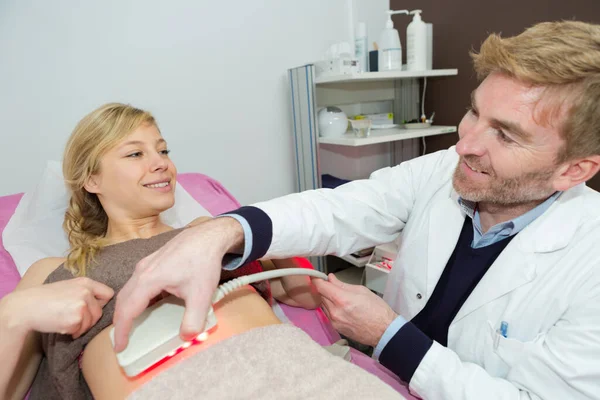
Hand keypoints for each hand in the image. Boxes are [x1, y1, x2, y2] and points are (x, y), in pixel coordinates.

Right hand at [9, 277, 113, 338]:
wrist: (26, 307)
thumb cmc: (45, 298)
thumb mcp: (68, 287)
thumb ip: (85, 292)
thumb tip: (104, 302)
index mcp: (86, 282)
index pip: (108, 293)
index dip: (102, 303)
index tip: (92, 309)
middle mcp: (86, 292)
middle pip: (100, 312)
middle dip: (89, 319)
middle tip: (74, 319)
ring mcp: (82, 305)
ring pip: (91, 323)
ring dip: (80, 327)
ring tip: (65, 321)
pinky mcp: (76, 319)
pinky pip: (80, 330)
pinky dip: (72, 332)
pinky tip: (60, 325)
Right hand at [112, 217, 243, 351]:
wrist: (208, 236)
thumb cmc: (203, 261)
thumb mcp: (201, 295)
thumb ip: (194, 319)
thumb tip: (186, 337)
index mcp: (148, 280)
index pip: (127, 310)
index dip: (121, 331)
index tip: (119, 346)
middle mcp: (142, 270)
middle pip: (123, 299)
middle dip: (120, 321)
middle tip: (122, 339)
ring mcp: (146, 263)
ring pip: (129, 289)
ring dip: (126, 307)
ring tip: (130, 324)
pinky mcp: (153, 260)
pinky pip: (137, 282)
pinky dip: (135, 297)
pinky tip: (146, 304)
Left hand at [313, 273, 396, 346]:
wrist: (384, 331)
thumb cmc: (378, 310)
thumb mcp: (361, 291)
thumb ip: (342, 285)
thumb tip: (331, 279)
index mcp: (342, 299)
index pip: (321, 287)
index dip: (317, 280)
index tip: (317, 277)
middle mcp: (335, 312)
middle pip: (321, 296)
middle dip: (325, 289)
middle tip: (333, 285)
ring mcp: (334, 322)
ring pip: (324, 305)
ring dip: (328, 299)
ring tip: (341, 298)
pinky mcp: (336, 328)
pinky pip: (328, 315)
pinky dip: (331, 309)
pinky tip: (342, 308)